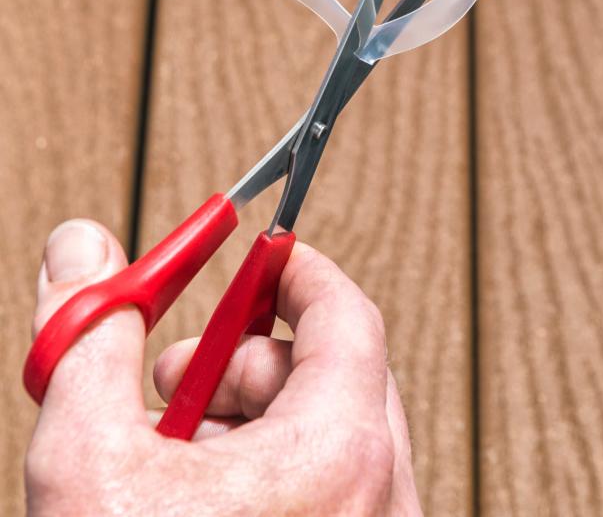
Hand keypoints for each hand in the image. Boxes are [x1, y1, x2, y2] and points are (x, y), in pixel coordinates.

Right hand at [25, 220, 421, 515]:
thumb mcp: (87, 459)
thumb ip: (91, 336)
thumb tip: (83, 248)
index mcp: (340, 455)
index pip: (346, 315)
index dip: (292, 273)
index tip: (254, 256)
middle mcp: (382, 503)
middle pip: (337, 377)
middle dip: (248, 358)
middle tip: (173, 375)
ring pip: (331, 445)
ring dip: (251, 425)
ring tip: (170, 456)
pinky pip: (332, 503)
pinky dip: (272, 483)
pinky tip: (194, 510)